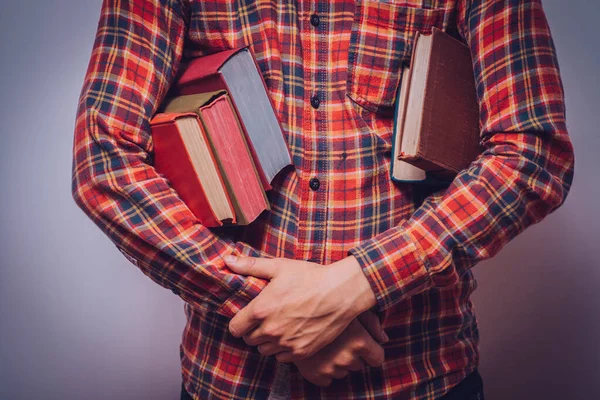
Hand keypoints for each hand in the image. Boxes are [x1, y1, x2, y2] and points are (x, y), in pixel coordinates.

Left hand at [225, 255, 376, 361]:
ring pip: (265, 350)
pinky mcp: (302, 352)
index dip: (239, 322)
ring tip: (280, 325)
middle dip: (254, 330)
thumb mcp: (279, 266)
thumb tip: (227, 260)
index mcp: (260, 310)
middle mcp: (270, 330)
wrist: (341, 292)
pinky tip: (292, 333)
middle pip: (249, 340)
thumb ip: (249, 265)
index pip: (235, 328)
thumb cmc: (310, 277)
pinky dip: (284, 348)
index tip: (247, 317)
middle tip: (266, 318)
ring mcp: (286, 343)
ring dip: (268, 340)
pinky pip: (283, 357)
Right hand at [295, 312, 386, 386]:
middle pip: (359, 365)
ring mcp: (331, 369)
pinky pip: (328, 380)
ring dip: (338, 363)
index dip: (372, 351)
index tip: (363, 344)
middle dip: (353, 355)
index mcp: (359, 341)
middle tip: (339, 340)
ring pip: (343, 372)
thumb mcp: (349, 307)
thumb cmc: (324, 307)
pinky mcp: (316, 376)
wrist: (290, 316)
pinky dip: (324, 370)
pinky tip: (318, 355)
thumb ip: (372, 323)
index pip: (378, 358)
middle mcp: (347, 358)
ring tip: (327, 346)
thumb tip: (384, 339)